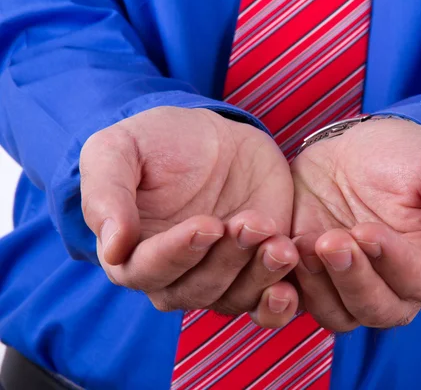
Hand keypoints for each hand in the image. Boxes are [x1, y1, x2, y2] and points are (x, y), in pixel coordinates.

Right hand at [80, 106, 297, 327]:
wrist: (214, 137)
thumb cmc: (159, 142)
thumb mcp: (118, 150)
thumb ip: (106, 194)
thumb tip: (112, 247)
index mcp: (133, 254)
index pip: (148, 273)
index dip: (177, 254)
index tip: (207, 224)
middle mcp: (177, 275)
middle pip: (198, 291)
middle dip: (227, 259)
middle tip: (251, 222)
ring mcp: (221, 275)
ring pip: (236, 298)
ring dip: (260, 275)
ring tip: (279, 241)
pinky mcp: (257, 270)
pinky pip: (267, 305)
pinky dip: (281, 303)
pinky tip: (293, 277)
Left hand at [291, 117, 420, 331]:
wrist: (352, 144)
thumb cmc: (406, 155)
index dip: (394, 263)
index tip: (366, 230)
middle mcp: (395, 284)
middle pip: (381, 310)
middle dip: (355, 279)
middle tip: (332, 241)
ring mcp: (353, 284)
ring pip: (343, 316)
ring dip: (323, 286)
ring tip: (306, 245)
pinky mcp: (317, 277)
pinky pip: (306, 303)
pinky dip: (295, 287)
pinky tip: (288, 249)